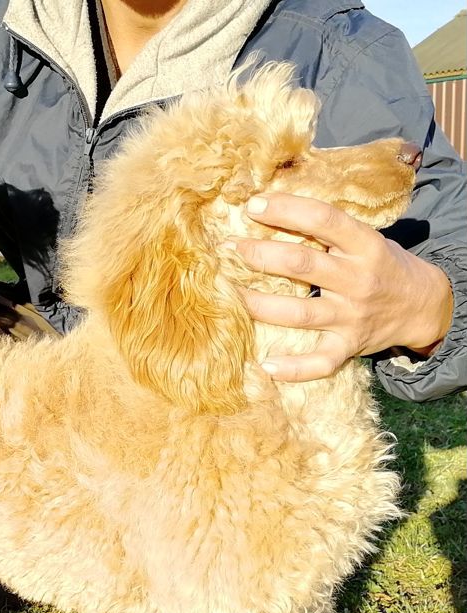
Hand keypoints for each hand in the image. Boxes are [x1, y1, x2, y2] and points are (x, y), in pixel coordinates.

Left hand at [229, 194, 453, 381]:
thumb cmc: (381, 265)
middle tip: (228, 248)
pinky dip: (294, 368)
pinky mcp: (349, 346)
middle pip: (302, 265)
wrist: (423, 305)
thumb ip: (328, 230)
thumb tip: (272, 210)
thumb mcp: (366, 239)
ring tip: (229, 294)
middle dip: (260, 254)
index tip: (253, 205)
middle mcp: (358, 280)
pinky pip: (320, 362)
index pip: (323, 219)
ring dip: (259, 304)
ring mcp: (352, 316)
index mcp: (365, 245)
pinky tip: (266, 365)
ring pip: (299, 313)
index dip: (286, 210)